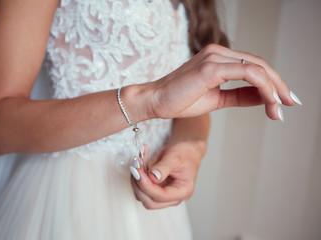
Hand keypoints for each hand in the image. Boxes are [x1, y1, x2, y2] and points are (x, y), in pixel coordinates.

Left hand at [130, 141, 205, 209]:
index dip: (147, 186)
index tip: (138, 172)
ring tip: (138, 161)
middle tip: (135, 166)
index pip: (161, 196)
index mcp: (183, 191)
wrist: (187, 150)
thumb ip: (163, 168)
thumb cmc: (185, 153)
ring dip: (136, 179)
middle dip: (139, 184)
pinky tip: (140, 162)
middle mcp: (173, 197)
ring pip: (143, 196)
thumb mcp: (175, 157)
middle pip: (150, 201)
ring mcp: (164, 195)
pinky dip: (138, 176)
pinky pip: (142, 188)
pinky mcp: (156, 189)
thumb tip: (152, 177)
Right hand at [148, 43, 298, 120]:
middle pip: (259, 65)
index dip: (272, 82)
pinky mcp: (211, 68)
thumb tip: (263, 99)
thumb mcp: (217, 100)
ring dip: (273, 88)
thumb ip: (240, 96)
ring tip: (280, 108)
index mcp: (218, 58)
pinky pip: (247, 73)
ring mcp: (214, 58)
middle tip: (289, 103)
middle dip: (278, 85)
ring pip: (257, 68)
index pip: (253, 66)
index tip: (282, 100)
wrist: (155, 101)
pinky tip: (270, 101)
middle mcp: (218, 53)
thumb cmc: (180, 100)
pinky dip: (263, 87)